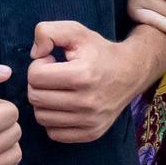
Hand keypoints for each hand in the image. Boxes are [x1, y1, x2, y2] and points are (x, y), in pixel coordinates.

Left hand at [27, 21, 144, 143]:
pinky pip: (54, 133)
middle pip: (35, 98)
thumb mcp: (76, 31)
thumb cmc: (99, 51)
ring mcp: (90, 121)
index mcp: (82, 75)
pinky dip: (53, 120)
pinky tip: (63, 105)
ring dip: (44, 102)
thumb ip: (48, 32)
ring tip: (58, 89)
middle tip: (52, 75)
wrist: (131, 72)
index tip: (51, 60)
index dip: (38, 65)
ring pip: (42, 117)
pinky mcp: (92, 133)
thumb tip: (34, 54)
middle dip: (38, 83)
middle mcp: (87, 102)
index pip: (35, 76)